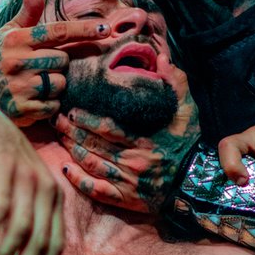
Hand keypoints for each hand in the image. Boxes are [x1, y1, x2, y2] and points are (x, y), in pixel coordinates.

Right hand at [0, 0, 108, 125]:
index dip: (84, 30)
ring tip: (35, 83)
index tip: (106, 29)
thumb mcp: (9, 32)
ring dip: (55, 85)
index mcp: (16, 39)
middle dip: (58, 64)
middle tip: (40, 66)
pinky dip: (49, 104)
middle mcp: (16, 61)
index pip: (57, 31)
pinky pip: (53, 105)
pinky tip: (33, 99)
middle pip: (63, 60)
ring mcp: (19, 86)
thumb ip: (28, 12)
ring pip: (60, 83)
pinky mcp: (22, 109)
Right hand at [0, 102, 63, 254]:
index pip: (56, 244)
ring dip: (4, 253)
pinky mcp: (3, 168)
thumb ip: (26, 220)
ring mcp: (26, 176)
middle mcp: (46, 188)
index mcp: (54, 198)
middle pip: (40, 241)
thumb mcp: (19, 194)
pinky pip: (0, 206)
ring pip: (21, 228)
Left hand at [54, 67, 200, 213]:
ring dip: (72, 151)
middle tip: (57, 121)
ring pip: (92, 165)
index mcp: (143, 139)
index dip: (86, 120)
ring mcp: (128, 182)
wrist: (198, 181)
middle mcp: (132, 161)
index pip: (107, 128)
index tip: (71, 111)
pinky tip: (66, 170)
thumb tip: (159, 55)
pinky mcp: (126, 199)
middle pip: (93, 145)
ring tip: (60, 138)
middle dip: (72, 132)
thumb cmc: (189, 143)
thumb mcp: (186, 108)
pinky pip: (96, 191)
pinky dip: (79, 181)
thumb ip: (174, 81)